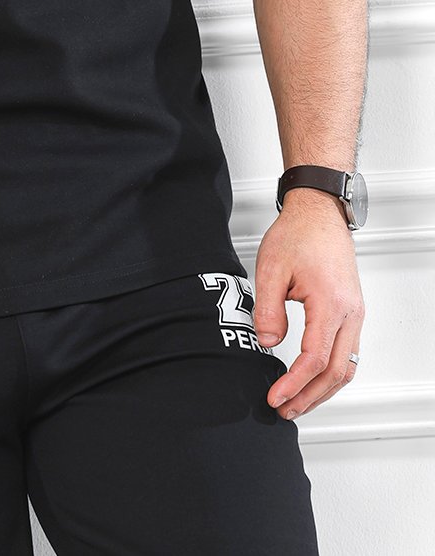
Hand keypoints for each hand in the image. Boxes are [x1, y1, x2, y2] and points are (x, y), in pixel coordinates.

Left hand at [253, 188, 364, 419]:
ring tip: (297, 402)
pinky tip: (312, 378)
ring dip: (323, 389)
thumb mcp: (271, 268)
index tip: (275, 397)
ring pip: (346, 366)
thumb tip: (266, 343)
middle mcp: (350, 313)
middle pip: (336, 372)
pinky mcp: (351, 311)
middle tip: (285, 410)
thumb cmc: (298, 233)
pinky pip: (347, 352)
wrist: (319, 212)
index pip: (314, 359)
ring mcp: (355, 313)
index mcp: (331, 303)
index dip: (294, 383)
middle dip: (310, 397)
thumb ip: (268, 309)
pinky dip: (331, 373)